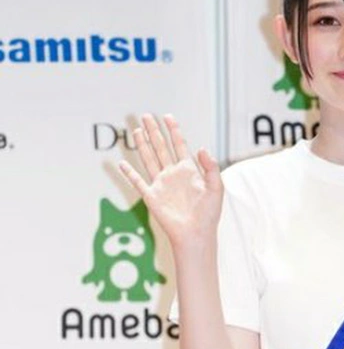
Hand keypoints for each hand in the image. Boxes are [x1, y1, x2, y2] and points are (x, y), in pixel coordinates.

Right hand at [118, 114, 222, 248]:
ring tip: (137, 130)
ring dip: (143, 145)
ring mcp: (161, 184)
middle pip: (161, 147)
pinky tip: (121, 164)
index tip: (167, 116)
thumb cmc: (208, 214)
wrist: (196, 234)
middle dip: (154, 131)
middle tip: (145, 115)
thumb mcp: (216, 187)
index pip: (179, 145)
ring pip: (149, 159)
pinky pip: (138, 182)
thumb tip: (201, 148)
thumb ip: (211, 167)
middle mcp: (173, 174)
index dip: (174, 130)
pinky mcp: (152, 197)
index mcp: (188, 171)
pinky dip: (129, 174)